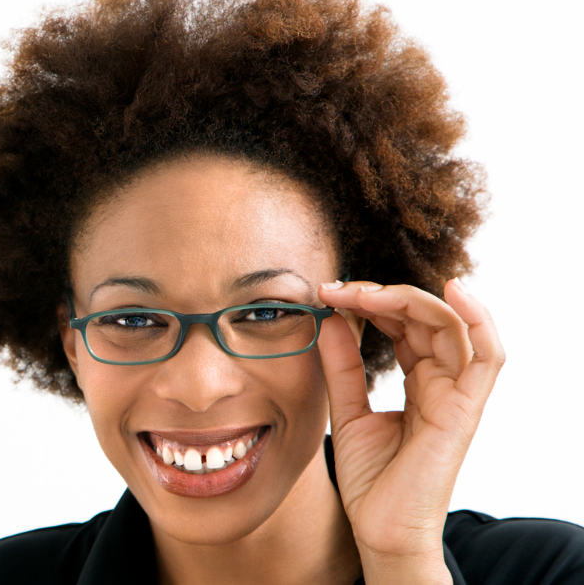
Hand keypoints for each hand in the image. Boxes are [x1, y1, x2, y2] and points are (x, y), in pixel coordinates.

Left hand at [315, 278, 503, 583]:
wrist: (378, 527)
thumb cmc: (370, 478)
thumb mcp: (345, 409)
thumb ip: (341, 365)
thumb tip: (329, 317)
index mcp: (419, 380)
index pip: (403, 324)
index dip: (368, 302)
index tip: (327, 293)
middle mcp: (443, 382)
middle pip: (426, 317)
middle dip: (382, 295)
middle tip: (338, 290)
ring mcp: (458, 393)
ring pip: (452, 325)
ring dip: (408, 299)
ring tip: (365, 293)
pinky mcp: (466, 408)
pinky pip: (489, 355)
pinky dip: (479, 318)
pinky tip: (453, 291)